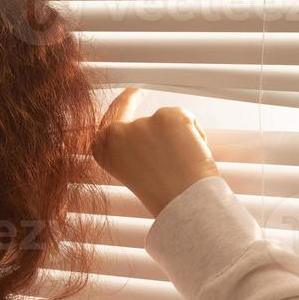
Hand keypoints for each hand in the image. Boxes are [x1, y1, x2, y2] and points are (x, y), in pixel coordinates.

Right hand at [90, 87, 219, 216]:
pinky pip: (185, 117)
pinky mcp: (167, 116)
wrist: (183, 204)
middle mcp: (116, 133)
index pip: (109, 120)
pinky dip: (194, 133)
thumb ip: (132, 151)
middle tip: (145, 96)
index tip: (130, 95)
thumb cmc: (163, 197)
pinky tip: (193, 154)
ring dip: (176, 136)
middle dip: (141, 103)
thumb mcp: (134, 173)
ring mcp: (143, 123)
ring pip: (164, 119)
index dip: (121, 105)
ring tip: (182, 164)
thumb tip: (148, 135)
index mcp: (104, 150)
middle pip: (135, 112)